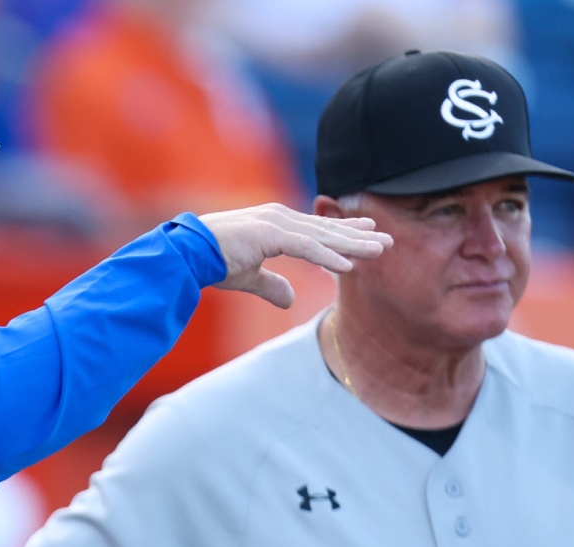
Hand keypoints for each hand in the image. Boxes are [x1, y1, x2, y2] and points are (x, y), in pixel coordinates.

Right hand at [198, 204, 390, 308]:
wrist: (185, 254)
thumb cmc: (212, 263)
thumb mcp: (248, 277)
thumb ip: (271, 285)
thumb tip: (290, 300)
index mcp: (275, 225)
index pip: (317, 229)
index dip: (344, 234)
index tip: (369, 236)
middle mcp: (279, 218)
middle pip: (326, 229)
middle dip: (358, 236)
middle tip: (388, 240)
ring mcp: (275, 223)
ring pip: (322, 236)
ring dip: (352, 245)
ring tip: (380, 250)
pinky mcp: (269, 234)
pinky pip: (306, 247)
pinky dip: (328, 257)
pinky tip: (348, 267)